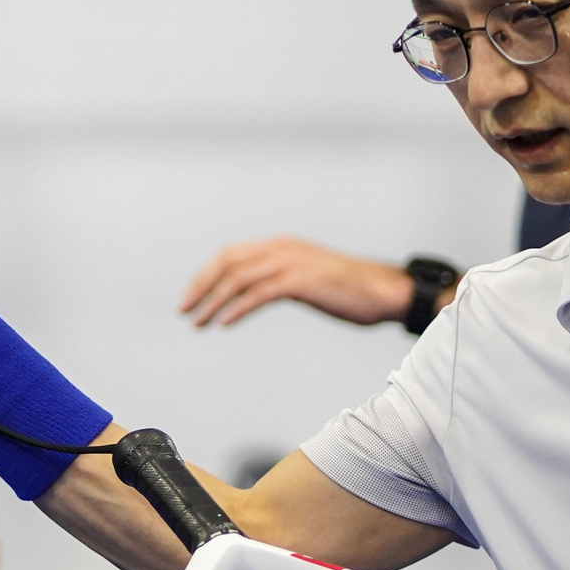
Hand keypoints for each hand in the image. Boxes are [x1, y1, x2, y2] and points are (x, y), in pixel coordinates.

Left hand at [179, 237, 414, 328]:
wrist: (385, 291)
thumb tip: (257, 294)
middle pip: (227, 262)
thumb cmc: (351, 289)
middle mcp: (282, 249)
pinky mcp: (301, 281)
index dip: (207, 274)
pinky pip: (258, 294)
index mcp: (281, 246)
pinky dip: (237, 309)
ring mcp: (291, 263)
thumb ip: (282, 279)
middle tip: (184, 309)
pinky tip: (225, 324)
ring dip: (213, 301)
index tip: (192, 295)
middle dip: (201, 285)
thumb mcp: (309, 278)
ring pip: (238, 278)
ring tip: (199, 322)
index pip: (231, 254)